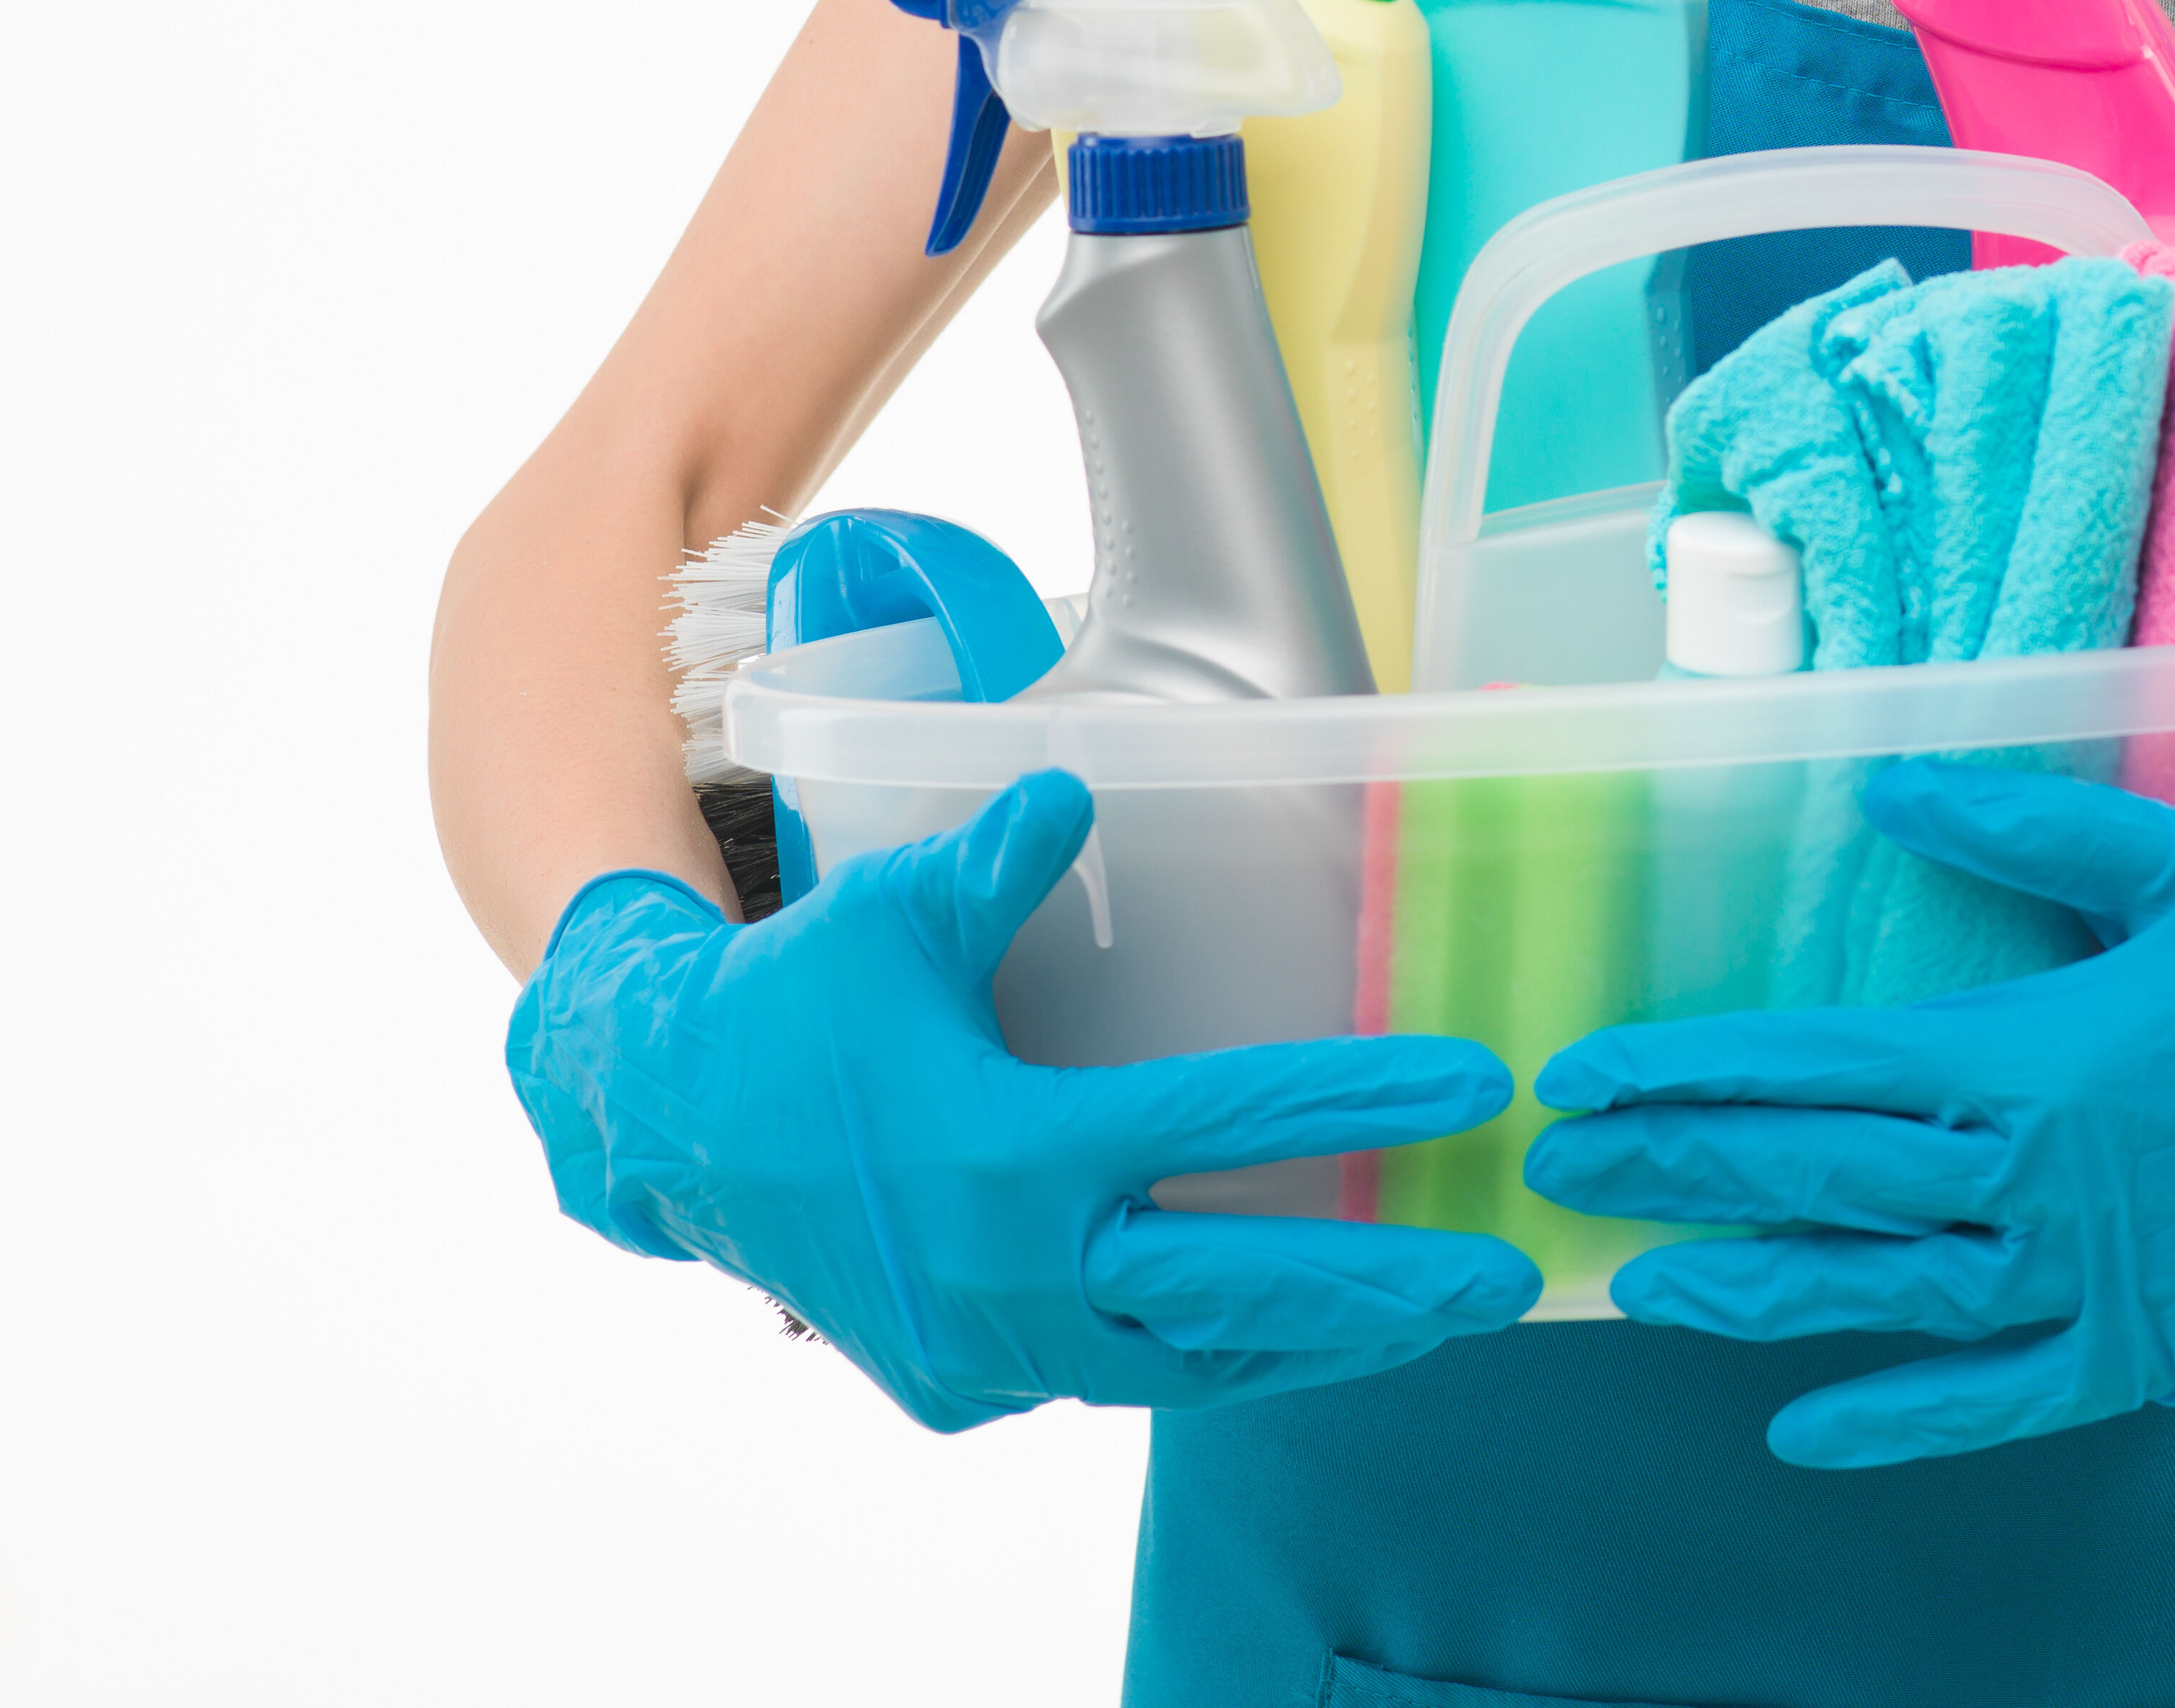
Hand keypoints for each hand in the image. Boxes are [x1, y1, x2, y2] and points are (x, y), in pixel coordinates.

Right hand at [508, 769, 1540, 1428]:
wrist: (670, 1127)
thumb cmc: (796, 1002)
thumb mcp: (890, 914)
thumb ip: (994, 860)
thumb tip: (1072, 784)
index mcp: (1010, 1152)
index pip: (1224, 1127)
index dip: (1357, 1100)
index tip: (1473, 1087)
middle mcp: (1009, 1277)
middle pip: (1236, 1297)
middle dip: (1383, 1292)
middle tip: (1504, 1276)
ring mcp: (984, 1356)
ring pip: (1184, 1368)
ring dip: (1305, 1346)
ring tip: (1419, 1319)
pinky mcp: (961, 1390)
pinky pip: (1109, 1382)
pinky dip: (1199, 1362)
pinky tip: (1273, 1335)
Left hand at [1524, 761, 2174, 1466]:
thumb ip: (2026, 830)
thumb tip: (1886, 785)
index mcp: (2038, 1058)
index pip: (1821, 1071)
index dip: (1693, 1073)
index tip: (1590, 1072)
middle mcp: (2038, 1185)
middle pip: (1820, 1182)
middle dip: (1677, 1171)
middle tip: (1561, 1168)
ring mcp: (2087, 1287)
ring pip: (1879, 1298)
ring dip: (1749, 1293)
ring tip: (1635, 1288)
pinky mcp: (2142, 1360)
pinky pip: (1991, 1401)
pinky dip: (1892, 1419)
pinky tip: (1803, 1430)